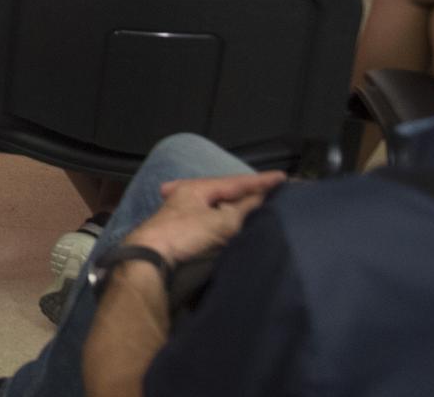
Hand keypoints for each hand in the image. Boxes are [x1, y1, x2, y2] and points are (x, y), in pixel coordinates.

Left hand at [123, 171, 285, 263]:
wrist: (150, 256)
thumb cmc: (185, 234)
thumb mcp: (220, 222)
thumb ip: (242, 209)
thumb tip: (259, 198)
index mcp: (196, 188)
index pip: (235, 182)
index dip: (260, 181)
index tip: (283, 177)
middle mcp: (187, 194)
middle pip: (223, 190)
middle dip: (245, 188)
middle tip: (268, 186)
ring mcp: (181, 210)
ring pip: (215, 202)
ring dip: (233, 201)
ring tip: (251, 199)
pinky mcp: (180, 228)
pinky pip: (209, 215)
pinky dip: (222, 213)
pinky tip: (225, 215)